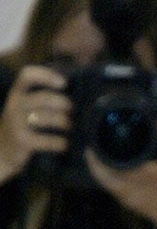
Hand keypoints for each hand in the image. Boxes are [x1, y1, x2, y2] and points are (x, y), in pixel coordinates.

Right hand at [0, 65, 70, 183]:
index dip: (46, 75)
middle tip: (72, 110)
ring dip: (65, 122)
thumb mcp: (25, 107)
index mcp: (17, 94)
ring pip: (47, 118)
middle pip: (44, 98)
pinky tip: (64, 144)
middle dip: (63, 103)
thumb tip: (77, 91)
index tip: (64, 83)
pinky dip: (60, 142)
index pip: (27, 76)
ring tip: (70, 126)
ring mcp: (16, 123)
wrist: (1, 152)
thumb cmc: (21, 125)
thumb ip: (43, 98)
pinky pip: (48, 140)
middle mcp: (14, 105)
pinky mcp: (22, 141)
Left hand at [86, 122, 156, 228]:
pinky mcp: (127, 203)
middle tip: (91, 149)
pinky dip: (106, 180)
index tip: (93, 143)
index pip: (112, 163)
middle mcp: (130, 186)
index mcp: (142, 173)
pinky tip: (108, 171)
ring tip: (95, 158)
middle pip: (102, 175)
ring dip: (98, 172)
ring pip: (104, 183)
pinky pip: (111, 189)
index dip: (98, 156)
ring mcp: (127, 197)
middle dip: (94, 163)